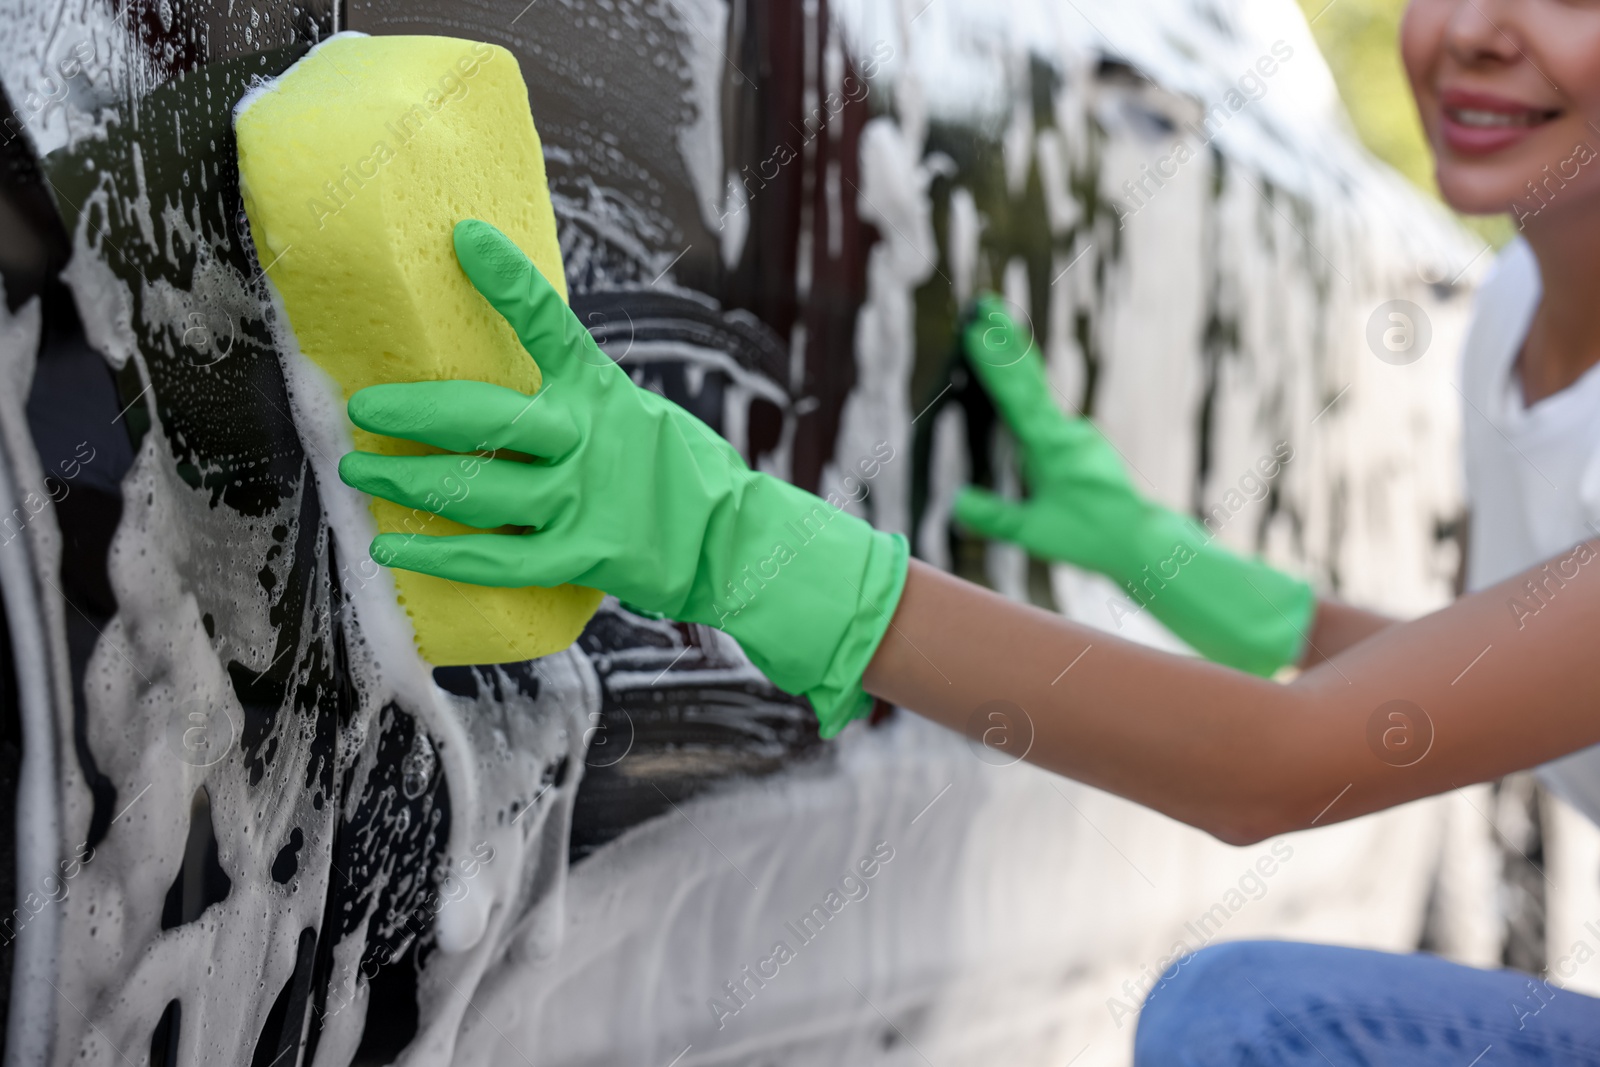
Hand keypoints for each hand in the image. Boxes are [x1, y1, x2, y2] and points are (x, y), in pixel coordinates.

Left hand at [338, 219, 908, 734]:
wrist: (734, 541)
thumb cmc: (674, 473)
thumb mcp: (631, 415)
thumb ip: (573, 400)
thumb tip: (499, 383)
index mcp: (600, 392)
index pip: (550, 324)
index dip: (506, 279)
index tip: (462, 236)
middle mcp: (588, 440)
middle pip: (486, 419)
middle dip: (413, 412)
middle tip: (362, 408)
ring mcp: (583, 500)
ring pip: (479, 490)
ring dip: (409, 482)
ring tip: (358, 475)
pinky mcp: (582, 555)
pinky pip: (496, 558)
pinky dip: (439, 555)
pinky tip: (393, 549)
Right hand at [952, 295, 1313, 675]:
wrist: (1140, 538)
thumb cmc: (1087, 536)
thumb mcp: (1032, 533)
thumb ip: (993, 517)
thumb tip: (955, 503)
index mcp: (1050, 445)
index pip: (1014, 394)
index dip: (992, 361)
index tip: (974, 328)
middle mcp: (1065, 430)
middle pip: (1029, 377)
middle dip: (1005, 338)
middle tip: (986, 302)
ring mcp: (1077, 434)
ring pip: (1038, 393)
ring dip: (1015, 360)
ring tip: (994, 328)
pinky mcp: (1082, 445)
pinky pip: (1046, 412)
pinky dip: (1027, 391)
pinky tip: (1019, 391)